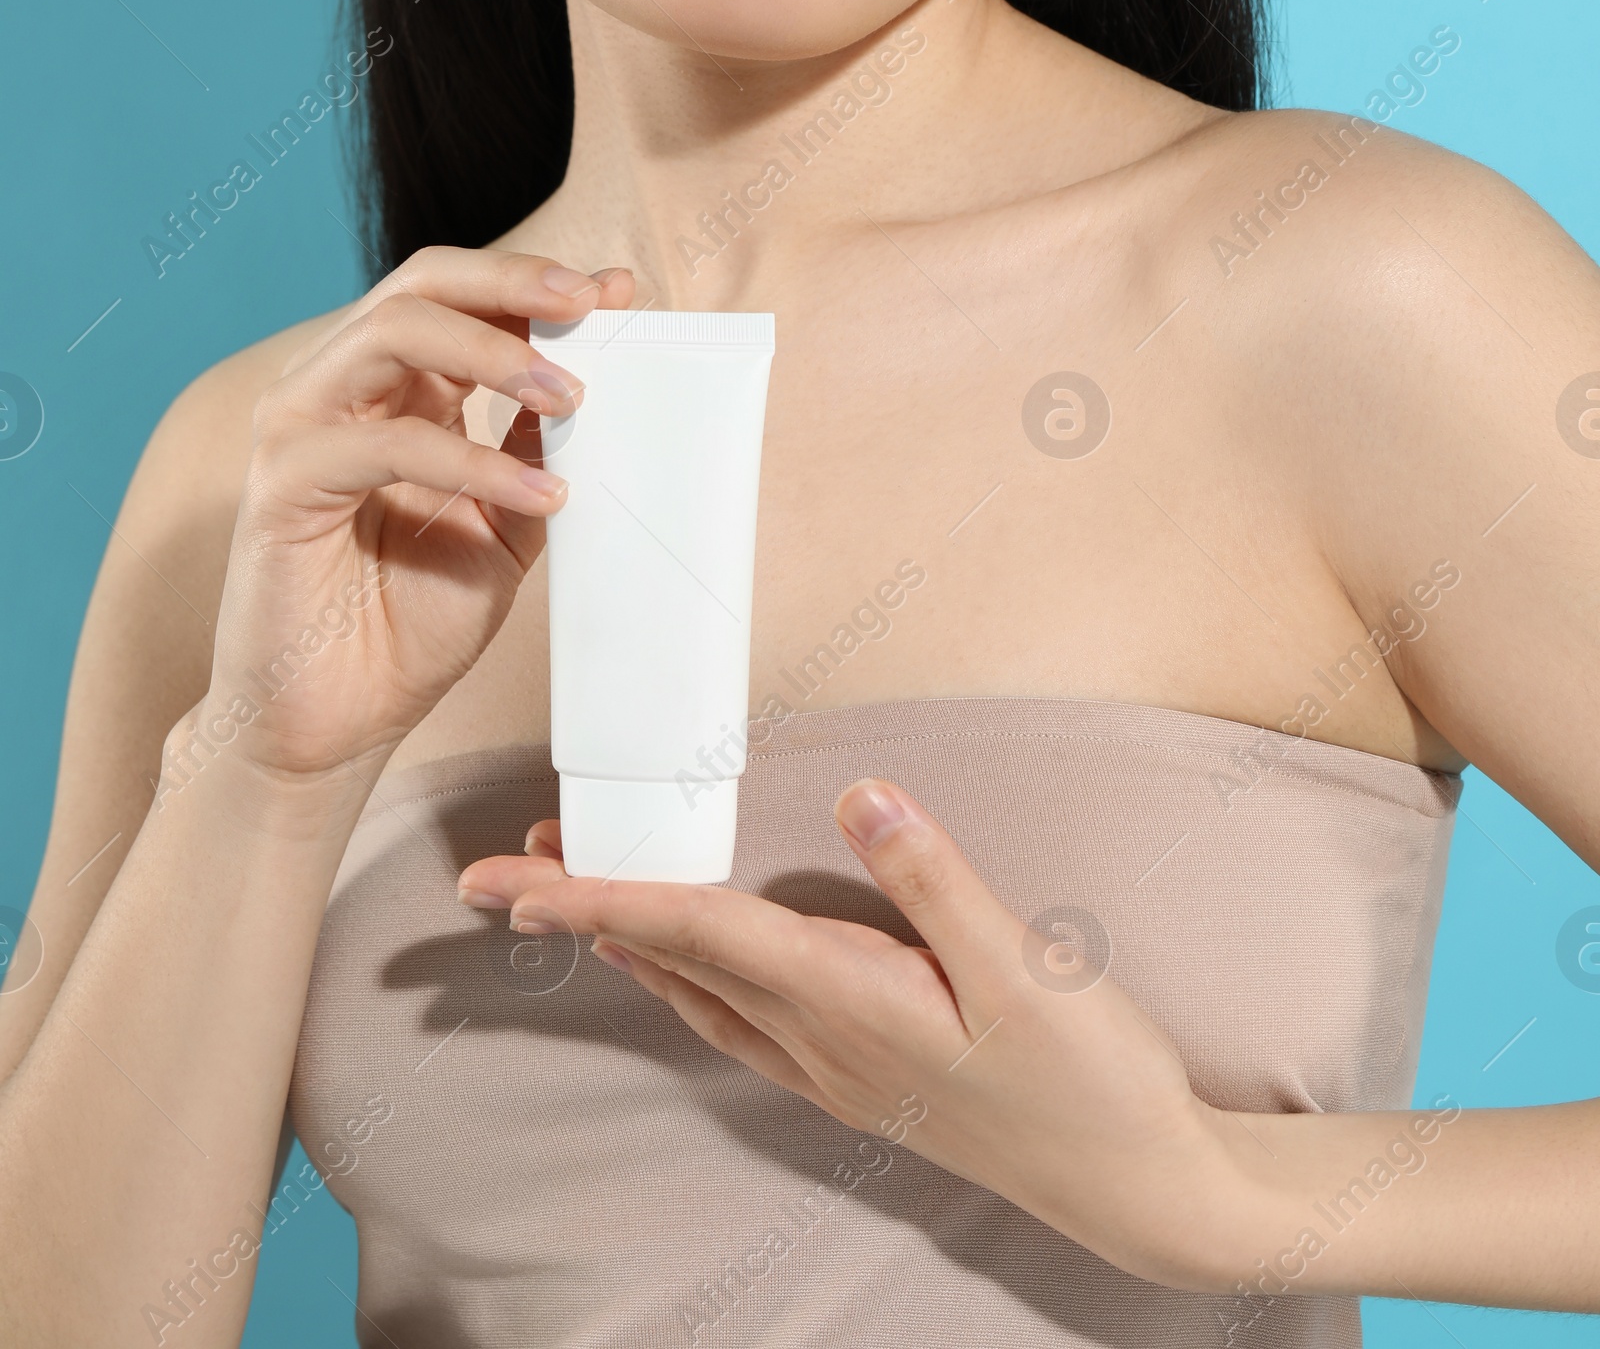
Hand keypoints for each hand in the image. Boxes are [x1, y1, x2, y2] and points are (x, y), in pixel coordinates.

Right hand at [188, 247, 632, 788]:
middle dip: (513, 283)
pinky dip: (470, 459)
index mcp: (393, 387)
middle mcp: (338, 389)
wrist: (335, 725)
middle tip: (590, 305)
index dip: (534, 282)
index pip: (459, 294)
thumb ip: (536, 445)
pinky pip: (385, 444)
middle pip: (420, 283)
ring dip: (494, 352)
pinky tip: (537, 494)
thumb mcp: (505, 522)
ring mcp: (301, 428)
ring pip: (392, 333)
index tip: (616, 290)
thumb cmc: (409, 623)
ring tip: (570, 396)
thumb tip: (593, 375)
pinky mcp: (281, 485)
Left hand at [457, 776, 1250, 1288]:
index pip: (694, 931)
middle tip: (501, 871)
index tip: (510, 879)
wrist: (1141, 1184)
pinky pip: (743, 1019)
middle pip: (674, 961)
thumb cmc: (1090, 1076)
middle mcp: (822, 1041)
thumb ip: (933, 878)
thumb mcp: (1023, 964)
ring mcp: (839, 1067)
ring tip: (568, 897)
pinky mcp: (866, 1074)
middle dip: (581, 914)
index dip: (596, 895)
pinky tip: (685, 962)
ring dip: (627, 942)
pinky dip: (689, 978)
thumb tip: (857, 794)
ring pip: (701, 994)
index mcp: (846, 1001)